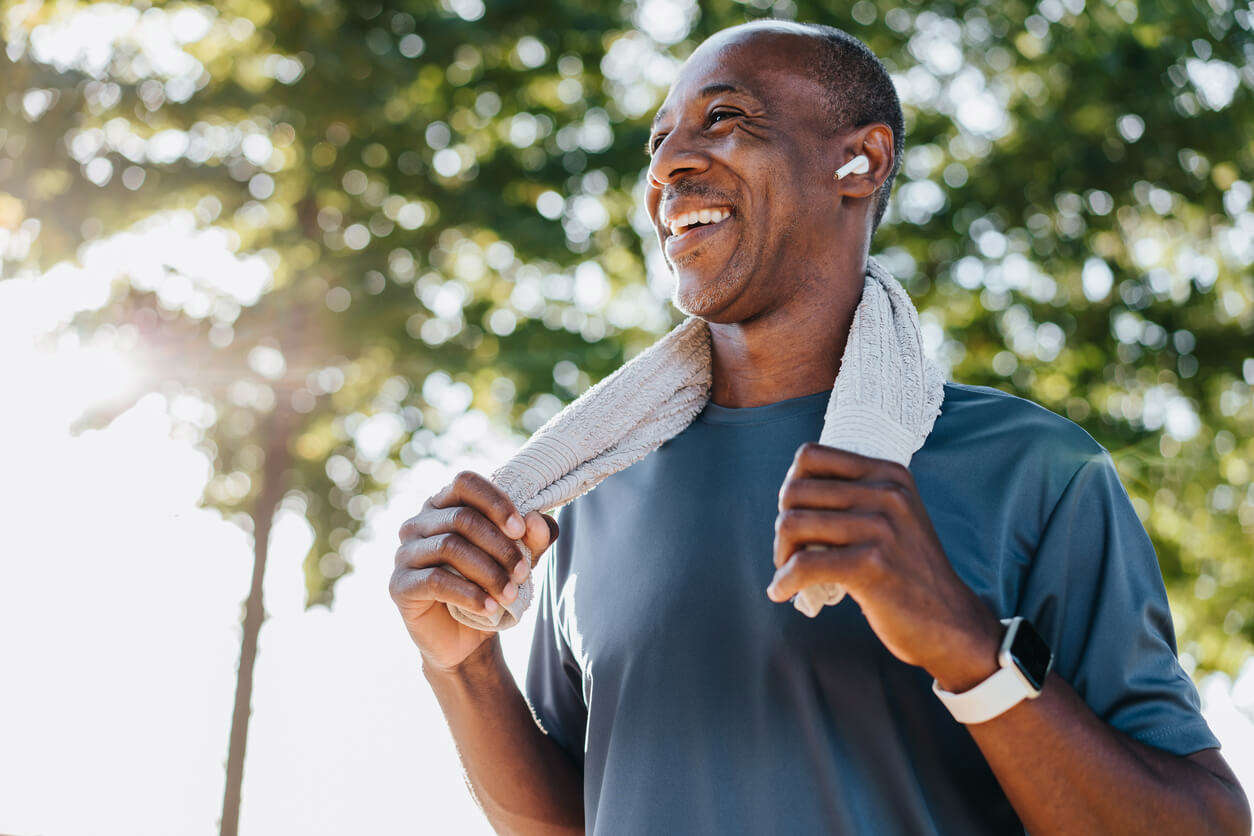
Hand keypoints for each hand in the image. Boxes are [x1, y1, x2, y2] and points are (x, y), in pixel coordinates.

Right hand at [389, 470, 558, 672]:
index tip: (520, 530)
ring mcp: (405, 552)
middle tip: (522, 572)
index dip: (495, 502)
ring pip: (450, 547)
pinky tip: (490, 607)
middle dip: (499, 546)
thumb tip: (536, 520)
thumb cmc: (490, 585)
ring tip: (510, 594)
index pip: (465, 483)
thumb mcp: (520, 558)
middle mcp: (419, 523)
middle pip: (462, 518)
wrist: (466, 637)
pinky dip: (468, 594)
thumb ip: (533, 537)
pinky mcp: (399, 584)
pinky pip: (435, 581)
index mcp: (445, 505)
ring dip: (488, 571)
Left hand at [767, 442, 1002, 690]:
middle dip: (782, 526)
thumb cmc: (907, 571)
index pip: (811, 456)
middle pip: (795, 490)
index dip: (792, 485)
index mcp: (889, 474)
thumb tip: (790, 490)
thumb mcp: (893, 517)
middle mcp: (887, 493)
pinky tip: (782, 592)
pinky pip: (802, 564)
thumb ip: (855, 496)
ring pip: (792, 523)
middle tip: (791, 553)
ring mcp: (881, 528)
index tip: (796, 514)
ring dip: (781, 553)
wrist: (950, 621)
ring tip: (788, 573)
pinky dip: (784, 581)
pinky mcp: (871, 565)